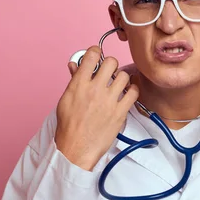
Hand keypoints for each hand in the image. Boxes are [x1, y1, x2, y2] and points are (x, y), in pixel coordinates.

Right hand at [54, 46, 138, 170]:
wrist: (76, 147)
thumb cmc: (69, 125)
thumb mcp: (66, 99)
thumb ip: (74, 80)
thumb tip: (75, 65)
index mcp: (79, 84)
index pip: (91, 56)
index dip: (96, 52)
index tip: (98, 55)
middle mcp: (95, 89)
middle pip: (111, 62)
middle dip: (111, 64)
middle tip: (109, 72)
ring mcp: (109, 100)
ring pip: (124, 76)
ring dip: (122, 78)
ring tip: (118, 85)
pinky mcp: (120, 111)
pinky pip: (133, 92)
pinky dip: (132, 90)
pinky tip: (127, 93)